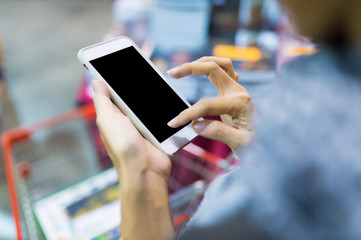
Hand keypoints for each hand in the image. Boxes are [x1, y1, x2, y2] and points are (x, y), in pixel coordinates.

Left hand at [93, 80, 174, 239]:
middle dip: (137, 82)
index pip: (113, 91)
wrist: (146, 170)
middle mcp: (127, 119)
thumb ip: (103, 101)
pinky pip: (160, 113)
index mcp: (112, 115)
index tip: (119, 58)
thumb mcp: (108, 120)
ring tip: (157, 76)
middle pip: (132, 95)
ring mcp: (143, 124)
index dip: (115, 76)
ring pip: (147, 103)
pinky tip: (167, 95)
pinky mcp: (157, 129)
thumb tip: (96, 80)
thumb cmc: (123, 147)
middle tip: (143, 64)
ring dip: (152, 94)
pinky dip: (163, 106)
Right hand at [167, 57, 254, 150]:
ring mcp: (237, 89)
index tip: (173, 123)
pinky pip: (223, 71)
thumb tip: (196, 125)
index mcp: (239, 103)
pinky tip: (198, 73)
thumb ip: (218, 133)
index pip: (206, 104)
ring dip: (200, 62)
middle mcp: (238, 92)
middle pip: (213, 68)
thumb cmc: (256, 144)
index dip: (187, 114)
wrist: (269, 143)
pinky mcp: (234, 92)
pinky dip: (209, 68)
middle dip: (190, 68)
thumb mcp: (240, 143)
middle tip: (171, 74)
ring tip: (182, 69)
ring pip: (220, 64)